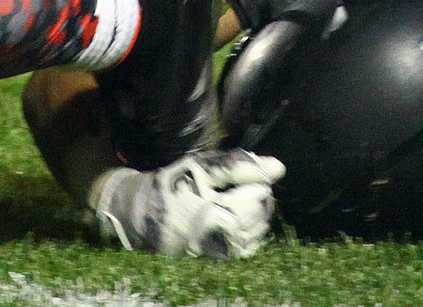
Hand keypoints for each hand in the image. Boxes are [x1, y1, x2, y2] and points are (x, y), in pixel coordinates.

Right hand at [89, 150, 284, 257]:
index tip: (259, 179)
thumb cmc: (175, 182)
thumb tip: (279, 168)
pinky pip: (242, 250)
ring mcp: (214, 248)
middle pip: (254, 221)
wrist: (143, 210)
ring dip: (259, 219)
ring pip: (251, 237)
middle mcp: (214, 233)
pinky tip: (247, 221)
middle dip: (262, 203)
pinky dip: (251, 235)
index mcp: (210, 207)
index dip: (260, 187)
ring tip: (253, 202)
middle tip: (259, 188)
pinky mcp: (213, 256)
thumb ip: (240, 166)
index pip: (252, 202)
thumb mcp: (203, 166)